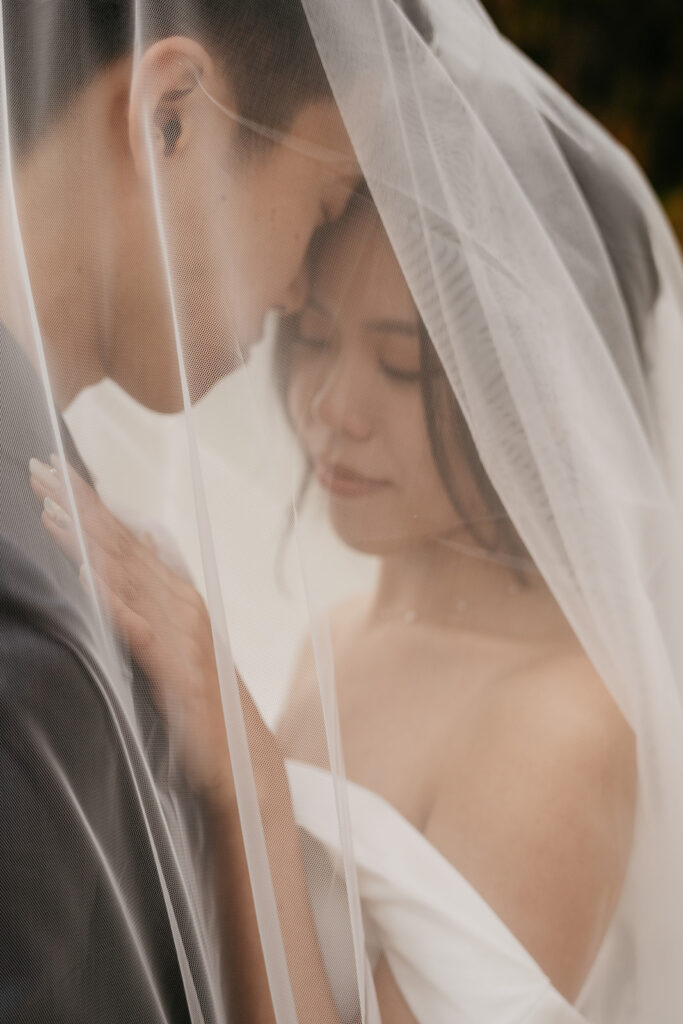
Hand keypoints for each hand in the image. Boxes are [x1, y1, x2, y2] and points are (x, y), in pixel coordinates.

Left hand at [29, 455, 234, 801]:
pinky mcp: (176, 668)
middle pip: (123, 544)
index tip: (56, 473)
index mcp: (178, 593)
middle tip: (40, 469)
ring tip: (49, 508)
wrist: (245, 756)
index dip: (92, 504)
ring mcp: (180, 632)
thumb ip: (155, 600)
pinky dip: (112, 600)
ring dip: (85, 540)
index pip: (127, 538)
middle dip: (80, 505)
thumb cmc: (205, 701)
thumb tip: (136, 552)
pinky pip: (138, 628)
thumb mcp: (177, 641)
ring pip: (126, 575)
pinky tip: (86, 577)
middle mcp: (181, 602)